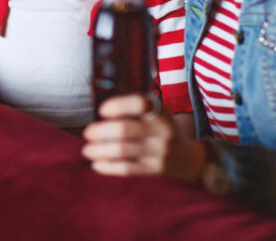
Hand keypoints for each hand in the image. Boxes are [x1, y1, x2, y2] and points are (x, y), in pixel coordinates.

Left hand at [81, 94, 205, 181]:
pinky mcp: (156, 170)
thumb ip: (134, 106)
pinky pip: (128, 169)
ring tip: (87, 150)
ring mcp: (160, 152)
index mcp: (160, 111)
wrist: (188, 158)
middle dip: (100, 131)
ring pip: (122, 151)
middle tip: (87, 133)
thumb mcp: (156, 111)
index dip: (117, 106)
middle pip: (124, 129)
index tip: (101, 111)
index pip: (139, 103)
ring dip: (99, 150)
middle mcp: (162, 130)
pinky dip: (108, 167)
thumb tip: (99, 106)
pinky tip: (97, 165)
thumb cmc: (161, 129)